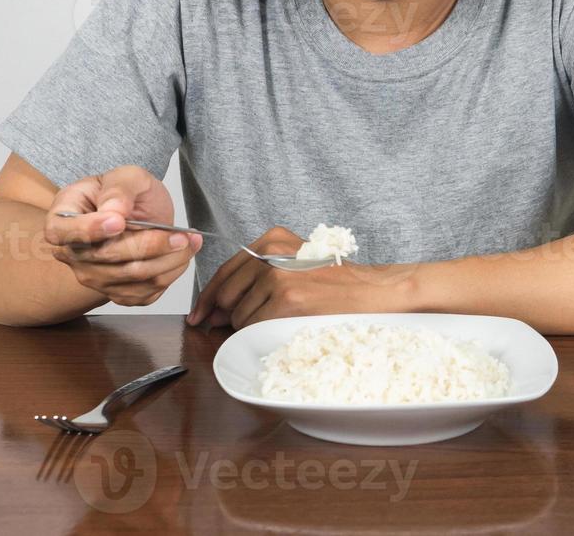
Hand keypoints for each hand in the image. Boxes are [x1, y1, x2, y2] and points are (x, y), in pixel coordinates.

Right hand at [44, 165, 201, 306]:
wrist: (139, 213)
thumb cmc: (126, 193)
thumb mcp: (126, 177)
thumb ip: (118, 190)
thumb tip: (113, 212)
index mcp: (62, 218)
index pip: (63, 232)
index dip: (90, 230)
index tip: (119, 222)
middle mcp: (72, 253)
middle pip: (107, 257)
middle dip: (151, 245)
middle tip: (183, 234)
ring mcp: (93, 277)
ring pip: (131, 277)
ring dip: (168, 261)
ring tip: (189, 241)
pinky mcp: (116, 293)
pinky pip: (144, 293)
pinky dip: (169, 275)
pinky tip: (180, 257)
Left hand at [187, 227, 411, 329]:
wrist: (372, 292)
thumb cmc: (336, 283)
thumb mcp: (295, 263)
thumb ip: (259, 274)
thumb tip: (218, 307)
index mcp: (272, 239)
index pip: (226, 269)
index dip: (209, 296)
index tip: (200, 313)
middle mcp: (272, 252)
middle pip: (226, 294)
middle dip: (224, 316)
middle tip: (229, 328)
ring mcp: (278, 276)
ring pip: (238, 315)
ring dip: (250, 327)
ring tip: (278, 322)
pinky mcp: (286, 300)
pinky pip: (253, 328)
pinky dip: (261, 335)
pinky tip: (282, 327)